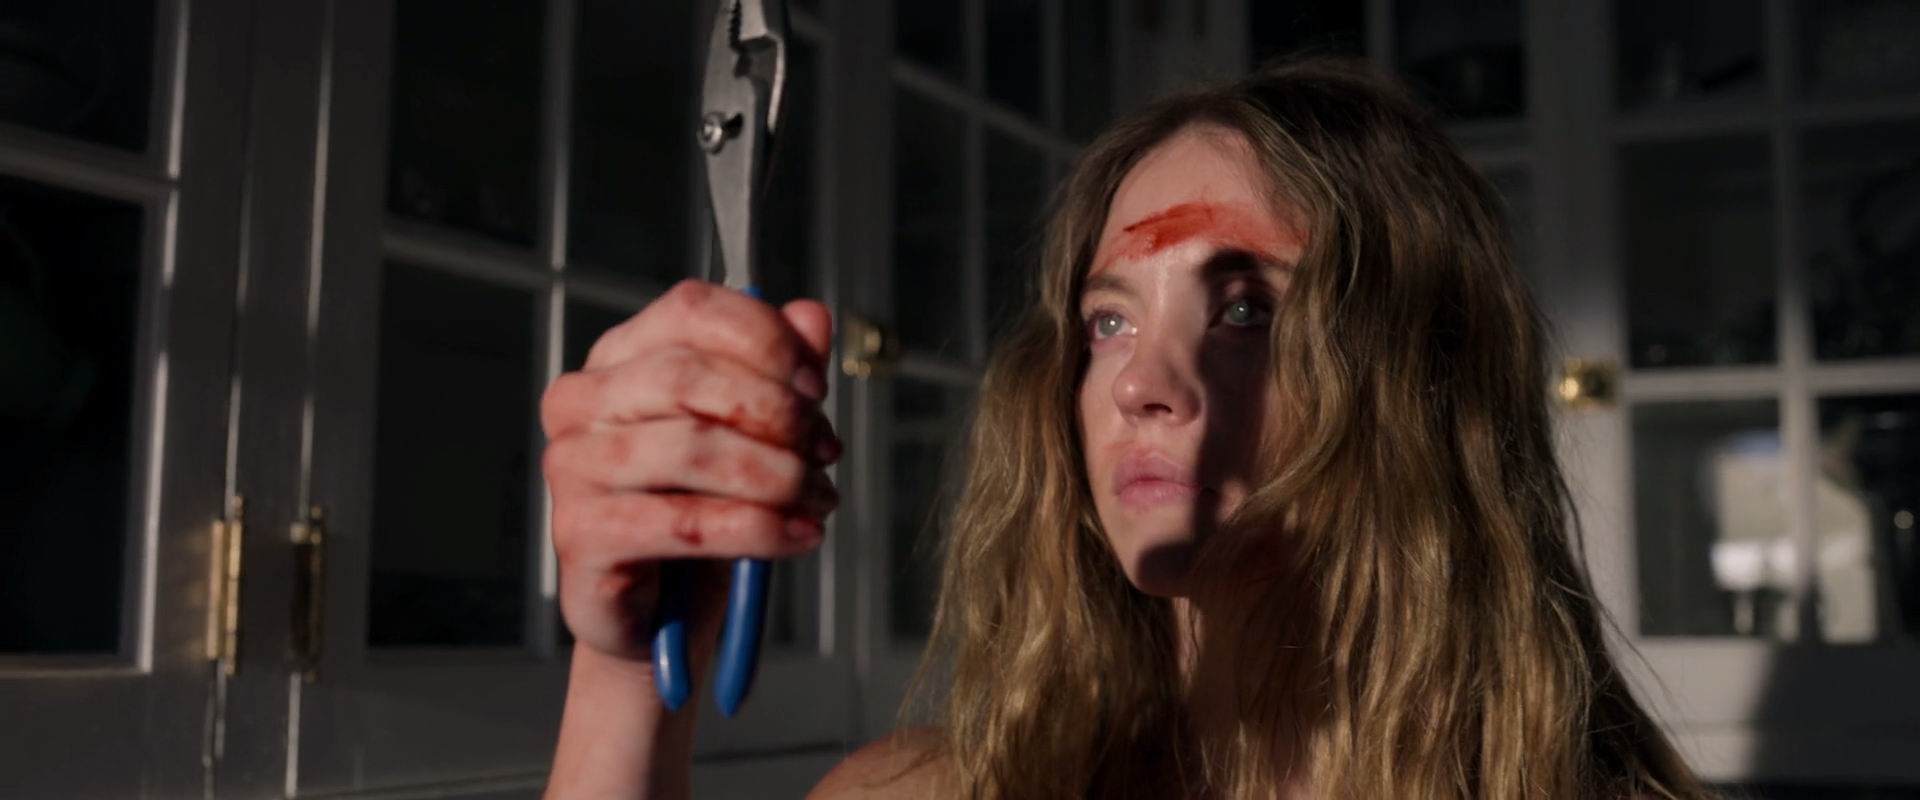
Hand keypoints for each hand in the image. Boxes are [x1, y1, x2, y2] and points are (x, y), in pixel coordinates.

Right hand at [541, 279, 838, 674]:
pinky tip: (797, 537)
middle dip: (777, 412)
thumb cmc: (705, 508)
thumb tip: (812, 317)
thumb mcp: (754, 434)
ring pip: (693, 449)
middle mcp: (582, 402)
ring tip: (818, 499)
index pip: (691, 310)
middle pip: (689, 376)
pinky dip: (757, 529)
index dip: (766, 340)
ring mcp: (573, 467)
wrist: (663, 614)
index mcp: (620, 356)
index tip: (817, 388)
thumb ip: (780, 372)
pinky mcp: (582, 535)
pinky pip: (686, 524)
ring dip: (778, 476)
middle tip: (825, 451)